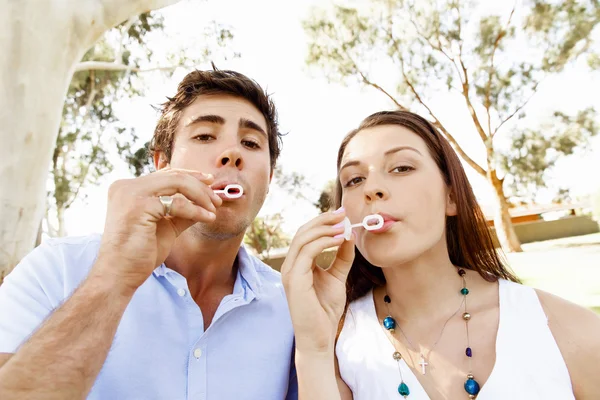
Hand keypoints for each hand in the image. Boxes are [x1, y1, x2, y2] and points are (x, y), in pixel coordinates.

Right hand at [93, 167, 221, 291]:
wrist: (119, 275)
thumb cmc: (139, 254)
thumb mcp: (165, 226)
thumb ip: (180, 212)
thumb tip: (204, 203)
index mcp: (127, 188)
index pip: (165, 174)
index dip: (190, 176)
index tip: (210, 182)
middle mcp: (126, 186)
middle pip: (173, 175)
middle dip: (200, 186)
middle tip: (217, 200)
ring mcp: (131, 193)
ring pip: (178, 183)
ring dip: (201, 196)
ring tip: (213, 210)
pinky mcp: (139, 205)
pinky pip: (177, 202)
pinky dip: (196, 210)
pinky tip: (207, 218)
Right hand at [281, 209, 355, 354]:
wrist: (320, 337)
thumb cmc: (325, 310)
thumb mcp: (337, 277)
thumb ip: (342, 257)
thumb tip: (349, 234)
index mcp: (297, 264)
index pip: (306, 234)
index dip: (323, 222)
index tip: (342, 214)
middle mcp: (290, 265)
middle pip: (303, 232)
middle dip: (323, 220)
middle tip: (343, 213)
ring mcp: (289, 272)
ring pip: (303, 239)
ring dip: (325, 228)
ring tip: (344, 225)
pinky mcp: (294, 280)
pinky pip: (307, 252)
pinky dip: (324, 242)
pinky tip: (339, 239)